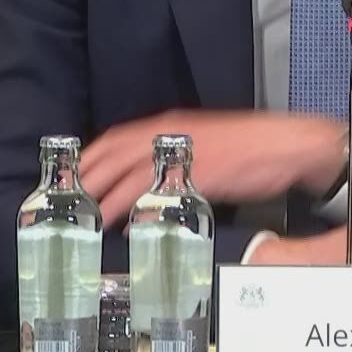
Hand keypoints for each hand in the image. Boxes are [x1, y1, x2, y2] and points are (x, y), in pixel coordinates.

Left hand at [80, 110, 345, 224]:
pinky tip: (127, 224)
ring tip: (85, 216)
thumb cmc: (250, 147)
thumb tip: (149, 182)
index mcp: (170, 126)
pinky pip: (162, 193)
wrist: (290, 144)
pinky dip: (139, 207)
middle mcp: (172, 135)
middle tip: (61, 200)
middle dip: (86, 176)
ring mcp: (185, 153)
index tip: (68, 175)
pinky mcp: (202, 173)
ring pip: (131, 173)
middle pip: (114, 154)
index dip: (90, 157)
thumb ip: (174, 158)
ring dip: (105, 195)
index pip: (116, 139)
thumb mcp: (204, 145)